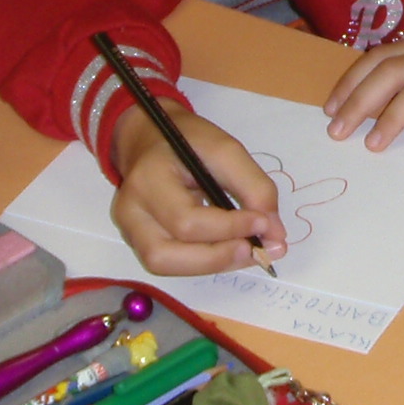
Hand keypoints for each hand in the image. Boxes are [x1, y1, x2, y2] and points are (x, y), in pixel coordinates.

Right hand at [111, 105, 286, 275]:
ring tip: (247, 251)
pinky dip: (203, 262)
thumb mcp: (226, 150)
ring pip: (164, 266)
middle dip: (219, 257)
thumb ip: (254, 188)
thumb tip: (274, 235)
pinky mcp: (137, 241)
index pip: (186, 220)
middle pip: (166, 254)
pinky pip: (169, 264)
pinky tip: (228, 249)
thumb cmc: (188, 140)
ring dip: (211, 265)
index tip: (266, 224)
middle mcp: (130, 210)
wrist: (151, 138)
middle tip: (259, 250)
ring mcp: (129, 229)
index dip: (229, 228)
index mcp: (148, 178)